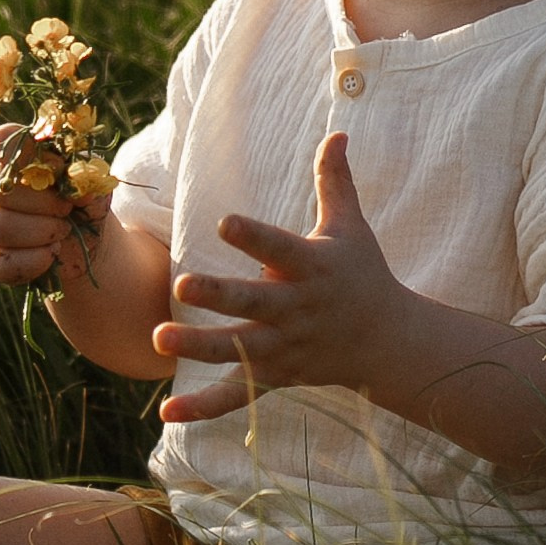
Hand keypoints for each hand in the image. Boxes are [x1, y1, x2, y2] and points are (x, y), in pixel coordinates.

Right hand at [0, 122, 90, 291]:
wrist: (86, 243)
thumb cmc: (81, 201)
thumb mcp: (89, 184)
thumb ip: (81, 176)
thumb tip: (72, 182)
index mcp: (13, 159)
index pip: (2, 141)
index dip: (23, 151)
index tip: (56, 166)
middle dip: (42, 202)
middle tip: (67, 208)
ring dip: (40, 231)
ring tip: (63, 231)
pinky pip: (3, 263)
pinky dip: (34, 260)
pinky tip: (52, 253)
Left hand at [154, 132, 411, 420]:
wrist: (387, 342)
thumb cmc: (362, 274)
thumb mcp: (350, 226)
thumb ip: (334, 181)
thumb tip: (336, 131)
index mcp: (311, 268)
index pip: (279, 248)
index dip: (253, 236)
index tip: (223, 221)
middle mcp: (296, 310)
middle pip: (252, 304)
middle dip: (217, 297)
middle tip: (180, 286)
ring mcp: (284, 348)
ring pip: (237, 351)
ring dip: (198, 348)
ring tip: (157, 339)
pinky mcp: (275, 377)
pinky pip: (236, 396)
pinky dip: (202, 407)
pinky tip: (166, 412)